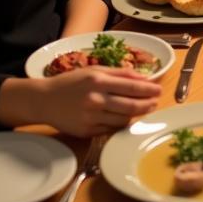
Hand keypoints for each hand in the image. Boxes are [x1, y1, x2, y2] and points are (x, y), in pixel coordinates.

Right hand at [42, 67, 161, 136]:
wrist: (43, 100)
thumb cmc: (71, 83)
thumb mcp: (94, 70)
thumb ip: (120, 73)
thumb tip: (144, 77)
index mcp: (98, 81)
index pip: (131, 86)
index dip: (149, 90)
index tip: (159, 90)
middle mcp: (95, 99)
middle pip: (130, 105)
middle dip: (148, 104)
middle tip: (156, 102)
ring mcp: (90, 117)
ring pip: (123, 119)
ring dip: (137, 115)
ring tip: (145, 109)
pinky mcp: (87, 131)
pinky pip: (111, 129)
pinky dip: (122, 124)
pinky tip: (127, 118)